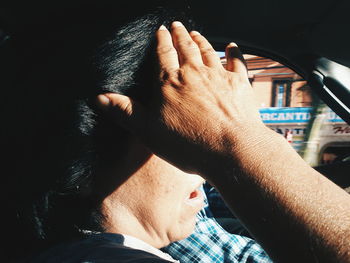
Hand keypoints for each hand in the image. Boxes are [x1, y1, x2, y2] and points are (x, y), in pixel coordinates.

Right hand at [97, 21, 267, 174]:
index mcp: (170, 83)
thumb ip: (126, 112)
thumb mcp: (148, 132)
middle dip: (180, 34)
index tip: (160, 30)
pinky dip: (234, 52)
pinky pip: (236, 62)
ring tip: (197, 33)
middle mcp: (194, 74)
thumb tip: (99, 98)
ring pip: (208, 51)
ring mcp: (218, 76)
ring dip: (202, 40)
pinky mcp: (239, 84)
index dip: (161, 41)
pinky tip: (232, 46)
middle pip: (186, 47)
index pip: (163, 54)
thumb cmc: (189, 144)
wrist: (230, 150)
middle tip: (177, 25)